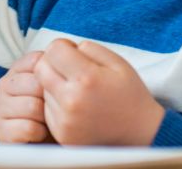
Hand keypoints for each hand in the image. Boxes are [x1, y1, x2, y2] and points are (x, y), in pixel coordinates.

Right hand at [0, 51, 53, 142]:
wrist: (46, 145)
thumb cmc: (56, 112)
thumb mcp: (58, 87)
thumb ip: (58, 69)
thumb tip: (69, 52)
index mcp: (18, 69)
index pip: (38, 60)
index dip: (55, 76)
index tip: (62, 88)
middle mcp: (5, 85)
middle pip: (36, 83)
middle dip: (51, 99)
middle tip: (57, 109)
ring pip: (32, 106)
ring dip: (47, 118)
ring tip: (50, 123)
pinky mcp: (0, 131)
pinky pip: (27, 128)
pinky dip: (40, 134)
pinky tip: (41, 134)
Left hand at [33, 38, 164, 145]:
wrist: (141, 134)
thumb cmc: (129, 94)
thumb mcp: (117, 63)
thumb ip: (89, 48)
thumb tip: (66, 47)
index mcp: (87, 79)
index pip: (53, 50)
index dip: (63, 47)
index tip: (72, 52)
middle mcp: (71, 101)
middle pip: (40, 69)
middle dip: (52, 63)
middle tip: (69, 68)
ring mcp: (65, 121)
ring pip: (42, 89)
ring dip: (54, 85)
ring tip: (78, 91)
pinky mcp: (61, 134)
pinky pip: (46, 109)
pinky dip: (57, 104)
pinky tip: (76, 107)